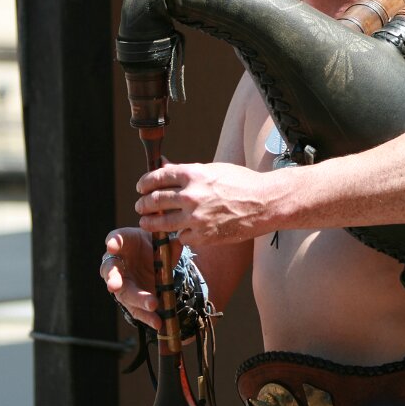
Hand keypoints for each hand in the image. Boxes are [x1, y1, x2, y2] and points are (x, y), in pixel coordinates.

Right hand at [100, 227, 178, 331]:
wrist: (155, 261)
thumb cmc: (153, 245)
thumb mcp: (163, 242)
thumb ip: (170, 244)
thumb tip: (177, 243)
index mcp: (124, 241)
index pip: (115, 238)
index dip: (112, 242)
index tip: (111, 246)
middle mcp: (117, 262)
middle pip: (111, 270)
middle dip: (112, 278)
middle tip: (114, 285)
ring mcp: (122, 283)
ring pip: (124, 293)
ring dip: (136, 299)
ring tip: (152, 305)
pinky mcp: (131, 300)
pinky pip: (136, 309)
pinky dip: (147, 316)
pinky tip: (158, 322)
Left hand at [134, 161, 270, 247]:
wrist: (264, 203)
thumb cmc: (242, 182)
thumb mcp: (213, 169)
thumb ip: (187, 172)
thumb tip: (164, 168)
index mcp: (193, 174)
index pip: (157, 177)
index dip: (145, 183)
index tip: (141, 187)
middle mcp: (191, 195)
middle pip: (154, 200)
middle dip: (143, 204)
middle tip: (140, 205)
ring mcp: (196, 218)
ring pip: (161, 223)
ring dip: (150, 222)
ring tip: (146, 222)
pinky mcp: (203, 236)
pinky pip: (181, 237)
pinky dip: (180, 235)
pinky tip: (182, 231)